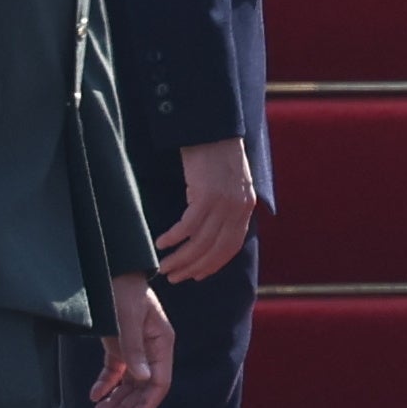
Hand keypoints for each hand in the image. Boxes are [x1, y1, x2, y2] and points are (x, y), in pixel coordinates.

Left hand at [92, 278, 172, 407]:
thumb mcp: (127, 320)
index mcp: (161, 343)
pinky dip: (105, 385)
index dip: (146, 405)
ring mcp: (136, 349)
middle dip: (126, 407)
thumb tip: (143, 379)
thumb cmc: (122, 292)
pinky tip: (94, 396)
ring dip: (116, 400)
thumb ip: (134, 349)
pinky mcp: (120, 346)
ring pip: (130, 383)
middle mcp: (152, 350)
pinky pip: (116, 373)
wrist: (110, 272)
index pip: (159, 382)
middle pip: (143, 387)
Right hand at [157, 138, 256, 281]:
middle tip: (174, 277)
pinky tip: (161, 243)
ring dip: (180, 258)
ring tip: (164, 266)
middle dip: (193, 267)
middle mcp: (238, 209)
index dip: (213, 265)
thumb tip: (208, 232)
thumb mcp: (229, 186)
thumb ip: (225, 208)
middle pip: (215, 249)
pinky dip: (174, 238)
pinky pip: (188, 225)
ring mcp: (224, 203)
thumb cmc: (217, 157)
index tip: (196, 276)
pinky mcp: (207, 195)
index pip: (231, 247)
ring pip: (200, 242)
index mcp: (245, 209)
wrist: (215, 130)